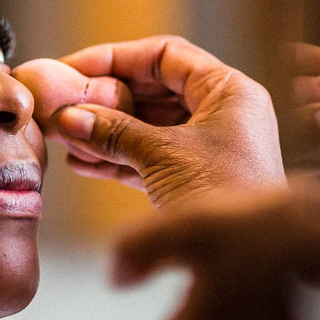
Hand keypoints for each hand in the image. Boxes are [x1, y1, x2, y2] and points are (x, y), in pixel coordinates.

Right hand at [14, 36, 284, 207]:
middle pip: (154, 90)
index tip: (75, 67)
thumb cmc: (226, 198)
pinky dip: (119, 159)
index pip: (165, 55)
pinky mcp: (198, 180)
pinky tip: (83, 162)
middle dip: (107, 99)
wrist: (255, 264)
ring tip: (66, 136)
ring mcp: (211, 147)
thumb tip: (69, 118)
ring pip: (150, 127)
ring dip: (107, 131)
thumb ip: (114, 132)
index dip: (117, 57)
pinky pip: (152, 157)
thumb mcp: (163, 156)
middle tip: (64, 104)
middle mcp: (223, 113)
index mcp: (228, 91)